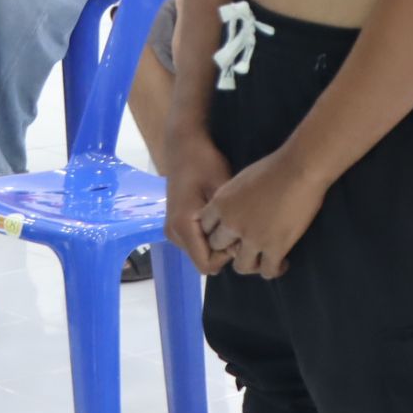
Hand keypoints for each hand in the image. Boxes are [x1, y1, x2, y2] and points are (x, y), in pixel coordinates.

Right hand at [163, 126, 234, 275]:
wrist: (183, 146)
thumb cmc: (204, 162)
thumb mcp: (221, 189)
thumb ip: (229, 220)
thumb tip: (241, 248)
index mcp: (183, 226)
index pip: (207, 265)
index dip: (227, 257)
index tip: (241, 236)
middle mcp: (173, 233)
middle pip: (204, 261)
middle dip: (223, 252)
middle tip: (240, 229)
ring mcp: (172, 230)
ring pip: (200, 252)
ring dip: (217, 245)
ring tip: (231, 222)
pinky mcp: (175, 224)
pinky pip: (196, 242)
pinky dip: (210, 238)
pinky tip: (221, 219)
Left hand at [198, 147, 327, 279]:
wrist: (299, 169)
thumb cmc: (274, 167)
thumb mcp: (241, 179)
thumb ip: (231, 199)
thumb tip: (232, 210)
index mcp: (221, 203)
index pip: (205, 227)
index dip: (217, 230)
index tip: (228, 231)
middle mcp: (231, 223)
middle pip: (218, 247)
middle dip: (230, 247)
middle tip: (246, 246)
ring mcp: (252, 238)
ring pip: (241, 266)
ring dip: (251, 263)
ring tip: (263, 259)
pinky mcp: (274, 248)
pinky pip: (267, 271)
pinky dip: (274, 270)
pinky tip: (282, 263)